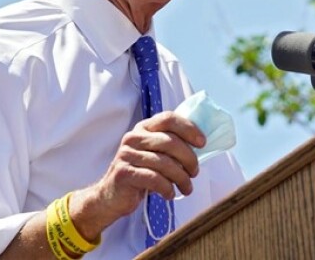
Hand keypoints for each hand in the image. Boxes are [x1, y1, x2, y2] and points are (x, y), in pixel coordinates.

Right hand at [70, 112, 204, 239]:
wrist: (112, 195)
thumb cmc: (140, 174)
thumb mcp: (154, 155)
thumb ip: (171, 145)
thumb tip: (200, 144)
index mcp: (142, 129)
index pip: (167, 118)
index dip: (188, 128)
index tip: (202, 143)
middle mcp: (132, 138)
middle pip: (170, 141)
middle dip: (189, 159)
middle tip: (194, 172)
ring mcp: (126, 155)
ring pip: (165, 163)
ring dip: (182, 178)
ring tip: (186, 188)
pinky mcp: (124, 173)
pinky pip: (154, 179)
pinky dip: (167, 188)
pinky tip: (169, 194)